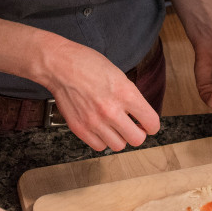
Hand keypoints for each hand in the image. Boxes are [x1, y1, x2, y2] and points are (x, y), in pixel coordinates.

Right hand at [42, 41, 159, 152]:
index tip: (148, 124)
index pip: (151, 122)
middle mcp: (111, 110)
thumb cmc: (87, 64)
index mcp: (125, 93)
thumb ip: (130, 95)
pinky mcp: (80, 128)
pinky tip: (100, 128)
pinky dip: (102, 140)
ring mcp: (94, 122)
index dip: (152, 125)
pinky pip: (100, 146)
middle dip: (137, 133)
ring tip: (114, 126)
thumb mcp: (118, 74)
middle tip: (132, 127)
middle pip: (137, 139)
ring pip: (119, 145)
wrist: (59, 66)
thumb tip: (139, 113)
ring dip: (119, 137)